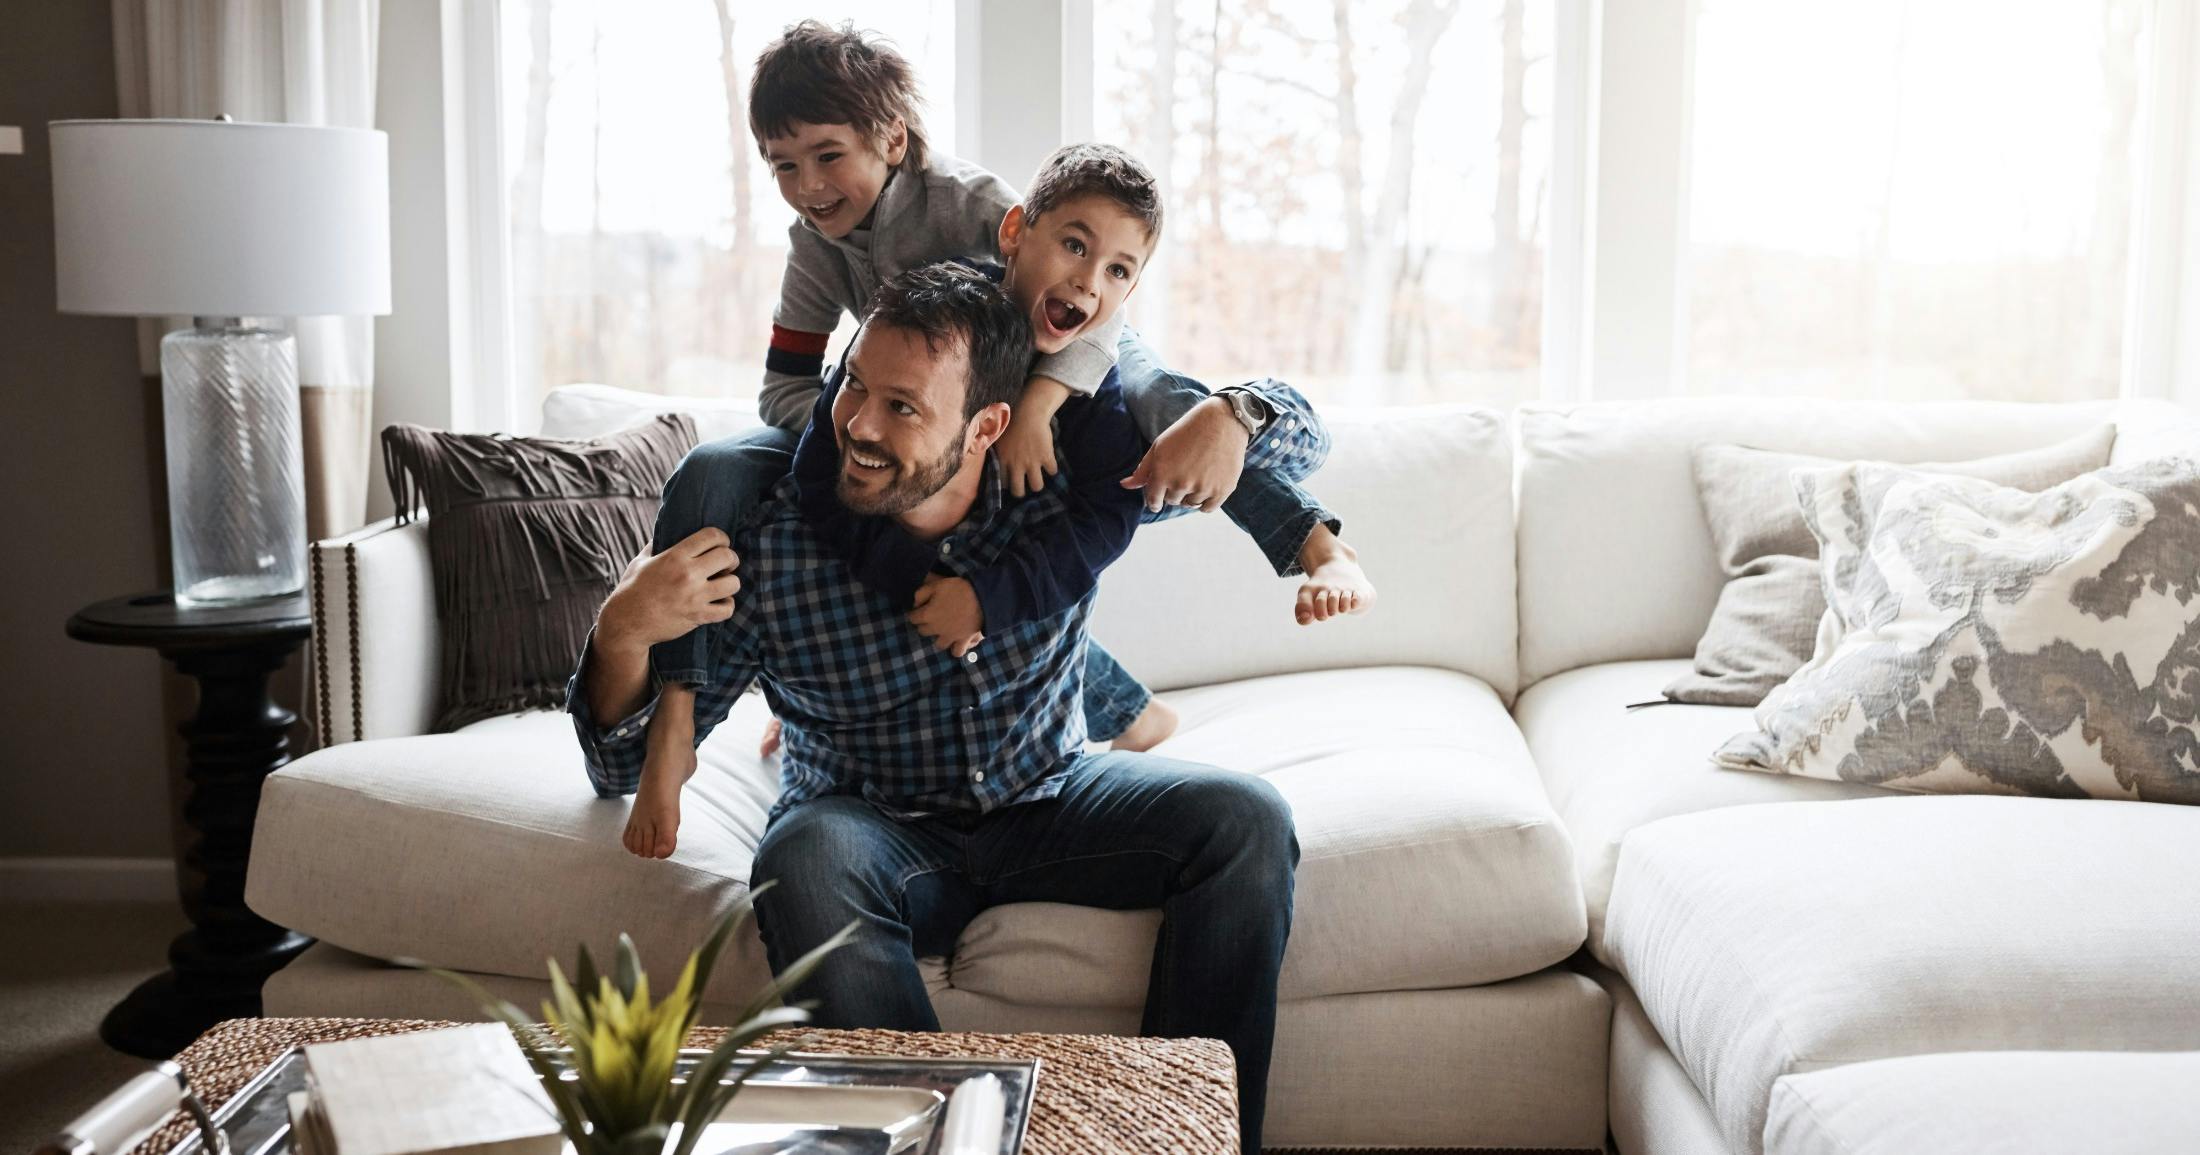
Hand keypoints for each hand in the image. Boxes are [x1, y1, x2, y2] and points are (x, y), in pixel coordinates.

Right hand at [597, 527, 740, 655]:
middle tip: (725, 565)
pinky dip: (727, 606)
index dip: (722, 538)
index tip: (722, 544)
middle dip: (731, 559)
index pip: (712, 536)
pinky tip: (719, 603)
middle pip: (728, 556)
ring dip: (730, 583)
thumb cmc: (632, 589)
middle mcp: (688, 574)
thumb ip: (656, 545)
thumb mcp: (641, 561)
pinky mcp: (698, 616)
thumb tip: (665, 530)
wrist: (626, 622)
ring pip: (733, 583)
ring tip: (722, 585)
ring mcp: (695, 596)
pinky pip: (727, 609)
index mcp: (675, 556)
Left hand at [909, 574, 984, 655]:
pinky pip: (957, 652)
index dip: (914, 613)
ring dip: (939, 637)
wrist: (982, 596)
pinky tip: (956, 642)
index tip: (918, 609)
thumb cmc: (958, 588)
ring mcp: (950, 637)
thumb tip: (915, 604)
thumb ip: (921, 594)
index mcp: (927, 614)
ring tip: (944, 630)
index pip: (912, 618)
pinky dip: (955, 649)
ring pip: (938, 644)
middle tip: (931, 617)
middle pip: (923, 631)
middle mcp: (936, 629)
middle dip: (924, 624)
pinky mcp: (963, 640)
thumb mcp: (936, 584)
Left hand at [994, 406, 1059, 497]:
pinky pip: (1053, 471)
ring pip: (1037, 486)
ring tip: (1038, 479)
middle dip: (1021, 492)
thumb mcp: (995, 436)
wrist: (1029, 412)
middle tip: (1024, 485)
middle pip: (1018, 492)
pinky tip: (1049, 464)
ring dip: (1038, 484)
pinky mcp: (1046, 457)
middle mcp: (1017, 465)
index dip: (1007, 485)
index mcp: (1004, 460)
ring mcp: (1032, 462)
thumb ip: (987, 446)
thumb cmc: (1011, 422)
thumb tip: (975, 449)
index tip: (1011, 481)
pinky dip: (1052, 469)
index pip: (1002, 483)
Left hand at [1121, 395, 1248, 512]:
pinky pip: (1206, 508)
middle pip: (1172, 501)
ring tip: (1196, 474)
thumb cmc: (1186, 432)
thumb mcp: (1159, 447)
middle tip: (1183, 472)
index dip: (1155, 500)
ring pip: (1190, 504)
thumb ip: (1142, 471)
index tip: (1159, 498)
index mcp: (1162, 474)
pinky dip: (1205, 501)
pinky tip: (1206, 486)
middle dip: (1173, 491)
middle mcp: (1181, 484)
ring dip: (1190, 495)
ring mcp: (1203, 488)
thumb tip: (1124, 485)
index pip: (1153, 501)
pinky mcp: (1222, 490)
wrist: (1221, 421)